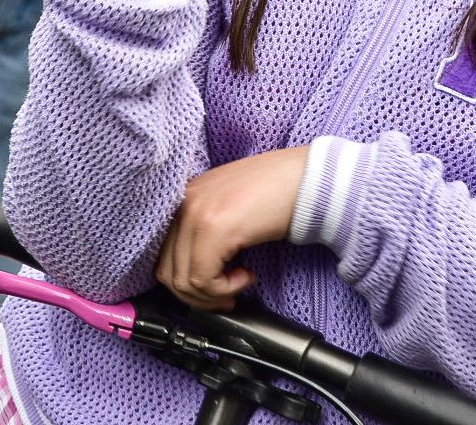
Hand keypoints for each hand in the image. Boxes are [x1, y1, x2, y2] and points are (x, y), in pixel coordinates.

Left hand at [156, 146, 309, 311]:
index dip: (188, 285)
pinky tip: (248, 275)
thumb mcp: (232, 209)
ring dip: (214, 294)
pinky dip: (225, 288)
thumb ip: (209, 232)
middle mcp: (185, 203)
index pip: (166, 256)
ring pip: (184, 281)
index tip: (214, 292)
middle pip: (169, 273)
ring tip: (240, 282)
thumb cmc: (280, 192)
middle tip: (227, 297)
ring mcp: (196, 214)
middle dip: (198, 297)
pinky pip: (204, 279)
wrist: (309, 178)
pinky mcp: (214, 228)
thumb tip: (199, 274)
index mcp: (186, 198)